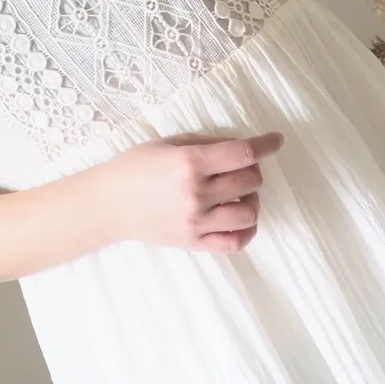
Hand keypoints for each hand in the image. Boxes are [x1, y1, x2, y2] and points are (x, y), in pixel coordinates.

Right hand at [96, 131, 282, 254]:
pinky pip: (234, 242)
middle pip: (250, 180)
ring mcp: (196, 221)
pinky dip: (247, 230)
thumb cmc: (135, 167)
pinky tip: (241, 218)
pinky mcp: (193, 242)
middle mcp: (196, 193)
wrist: (108, 204)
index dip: (266, 144)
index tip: (276, 140)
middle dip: (252, 169)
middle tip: (240, 167)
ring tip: (240, 194)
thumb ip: (205, 143)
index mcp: (189, 162)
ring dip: (252, 199)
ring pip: (249, 212)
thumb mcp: (168, 143)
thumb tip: (240, 147)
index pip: (242, 153)